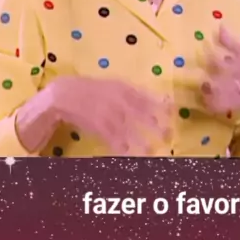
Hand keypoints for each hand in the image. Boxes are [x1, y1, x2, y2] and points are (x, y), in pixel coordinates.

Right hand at [48, 76, 171, 155]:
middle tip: (168, 135)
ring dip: (139, 141)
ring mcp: (107, 112)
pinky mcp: (97, 124)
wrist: (66, 93)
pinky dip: (119, 146)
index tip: (173, 112)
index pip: (146, 97)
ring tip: (150, 152)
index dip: (161, 105)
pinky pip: (112, 137)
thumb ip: (134, 94)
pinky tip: (127, 154)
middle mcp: (117, 99)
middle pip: (140, 113)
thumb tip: (159, 100)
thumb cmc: (94, 90)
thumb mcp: (115, 86)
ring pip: (127, 129)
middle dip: (155, 125)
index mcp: (123, 88)